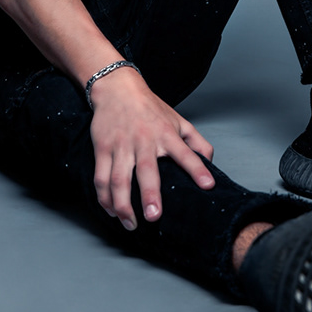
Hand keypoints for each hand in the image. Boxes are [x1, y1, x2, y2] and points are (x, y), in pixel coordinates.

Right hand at [89, 67, 214, 229]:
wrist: (118, 88)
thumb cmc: (150, 107)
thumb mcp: (178, 120)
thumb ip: (197, 141)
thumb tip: (210, 162)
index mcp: (166, 134)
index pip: (185, 153)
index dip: (197, 169)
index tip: (208, 186)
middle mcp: (144, 140)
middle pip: (146, 170)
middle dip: (150, 194)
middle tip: (154, 217)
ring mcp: (121, 145)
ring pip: (118, 178)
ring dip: (123, 204)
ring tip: (131, 223)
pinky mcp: (103, 148)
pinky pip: (101, 177)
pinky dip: (104, 197)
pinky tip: (111, 211)